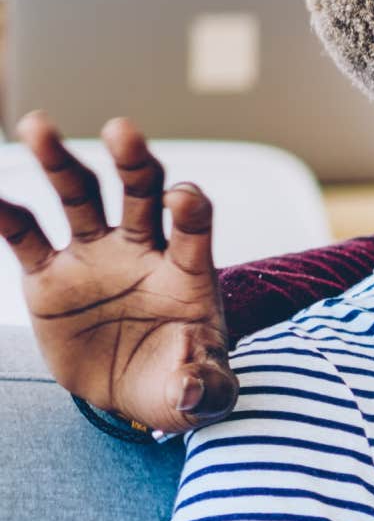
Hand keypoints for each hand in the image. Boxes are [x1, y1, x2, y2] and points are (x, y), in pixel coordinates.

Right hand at [0, 113, 236, 431]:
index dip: (192, 207)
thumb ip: (206, 389)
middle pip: (142, 193)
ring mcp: (94, 256)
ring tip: (38, 126)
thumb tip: (196, 391)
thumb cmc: (177, 383)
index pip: (195, 226)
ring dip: (61, 161)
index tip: (183, 197)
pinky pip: (24, 236)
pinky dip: (4, 214)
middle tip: (123, 129)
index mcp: (188, 271)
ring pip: (79, 197)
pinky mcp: (48, 275)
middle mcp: (142, 251)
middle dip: (134, 162)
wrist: (130, 393)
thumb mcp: (199, 393)